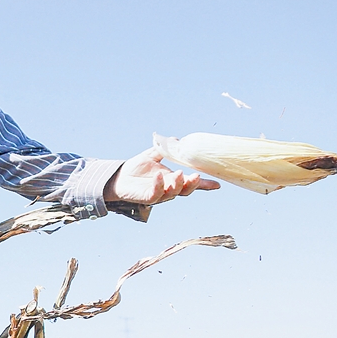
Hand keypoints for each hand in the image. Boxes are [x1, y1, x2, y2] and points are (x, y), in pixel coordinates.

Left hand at [104, 147, 219, 204]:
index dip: (205, 185)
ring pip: (173, 193)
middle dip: (192, 184)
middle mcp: (168, 189)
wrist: (119, 177)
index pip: (191, 183)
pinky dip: (159, 185)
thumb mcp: (152, 155)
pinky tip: (159, 176)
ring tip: (179, 173)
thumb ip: (165, 149)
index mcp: (173, 180)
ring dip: (178, 184)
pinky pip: (155, 194)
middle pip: (185, 190)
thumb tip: (176, 140)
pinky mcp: (146, 197)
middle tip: (197, 176)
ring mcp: (158, 194)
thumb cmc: (137, 168)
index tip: (217, 184)